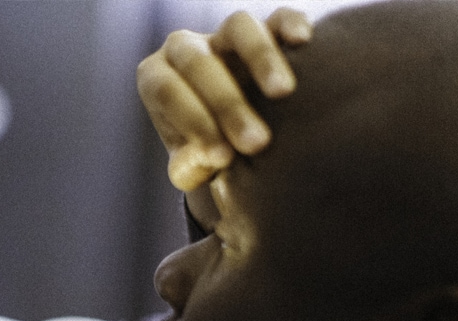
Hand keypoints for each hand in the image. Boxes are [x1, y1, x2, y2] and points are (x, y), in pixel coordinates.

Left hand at [137, 8, 311, 191]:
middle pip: (199, 63)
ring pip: (238, 27)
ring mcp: (224, 33)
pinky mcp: (266, 27)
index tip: (223, 159)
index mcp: (155, 77)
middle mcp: (184, 47)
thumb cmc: (204, 145)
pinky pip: (280, 16)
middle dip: (227, 105)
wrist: (231, 130)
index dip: (194, 124)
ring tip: (282, 93)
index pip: (167, 91)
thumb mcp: (190, 162)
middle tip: (257, 144)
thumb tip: (204, 162)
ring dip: (260, 57)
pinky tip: (302, 42)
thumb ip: (189, 167)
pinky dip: (291, 24)